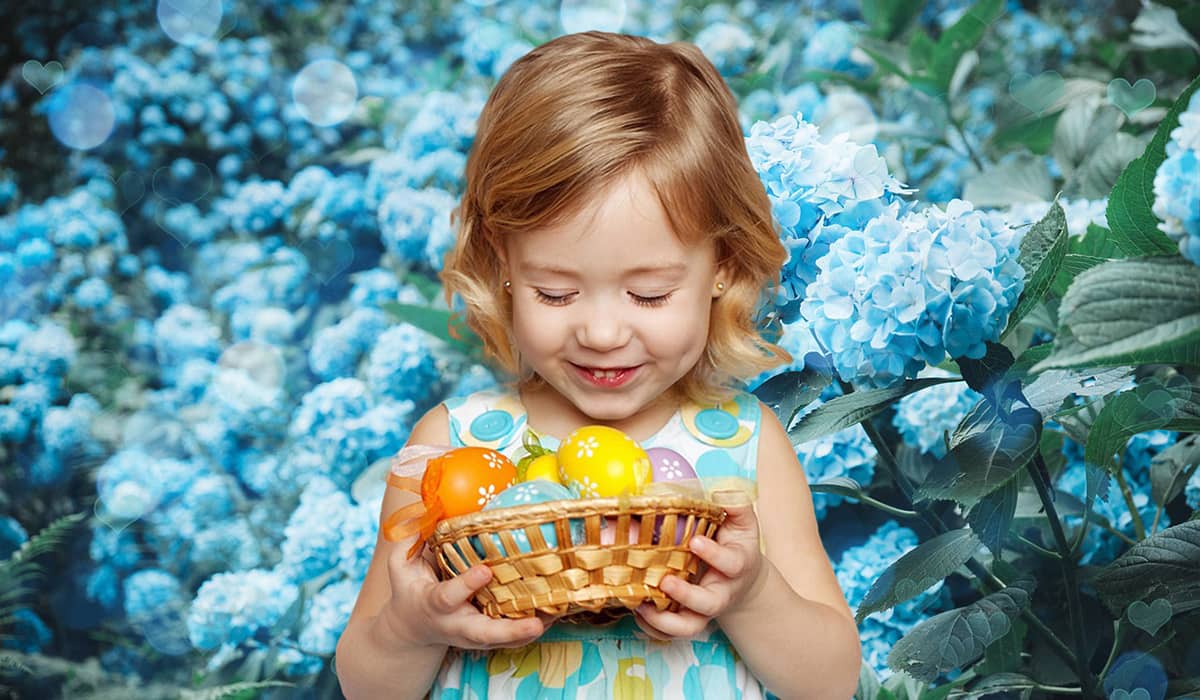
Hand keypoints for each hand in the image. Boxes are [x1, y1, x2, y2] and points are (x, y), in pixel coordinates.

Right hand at [377, 541, 552, 650]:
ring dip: (529, 631)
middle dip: (509, 631)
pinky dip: (533, 629)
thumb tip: (425, 509)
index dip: (467, 584)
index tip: (485, 570)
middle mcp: (455, 624)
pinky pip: (511, 637)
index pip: (449, 596)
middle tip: (535, 624)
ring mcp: (473, 635)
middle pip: (483, 633)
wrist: (412, 629)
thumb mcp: (399, 566)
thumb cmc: (409, 589)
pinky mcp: (487, 637)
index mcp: (433, 604)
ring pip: (502, 639)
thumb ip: (408, 540)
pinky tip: (556, 613)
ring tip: (556, 616)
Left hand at [633, 493, 767, 639]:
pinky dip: (653, 627)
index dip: (714, 555)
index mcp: (737, 564)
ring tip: (641, 604)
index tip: (694, 541)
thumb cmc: (736, 543)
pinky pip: (671, 633)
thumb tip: (720, 494)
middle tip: (665, 581)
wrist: (742, 579)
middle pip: (709, 604)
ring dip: (664, 620)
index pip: (731, 564)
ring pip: (689, 626)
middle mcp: (722, 592)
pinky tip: (637, 611)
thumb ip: (736, 505)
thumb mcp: (742, 522)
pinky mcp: (688, 619)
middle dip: (687, 596)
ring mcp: (704, 610)